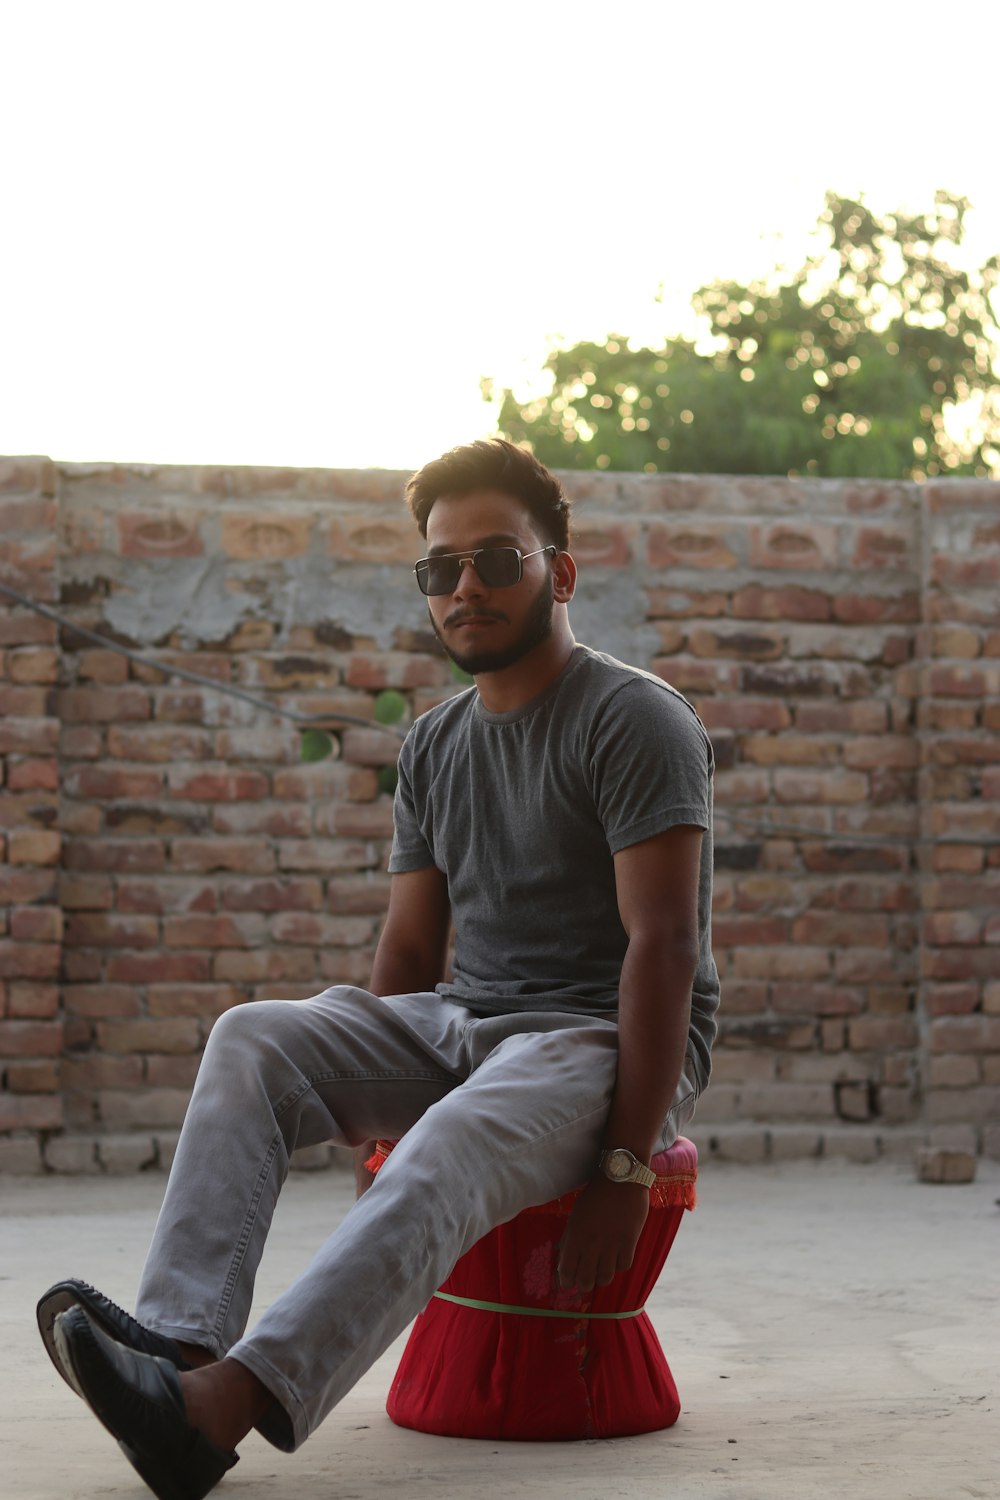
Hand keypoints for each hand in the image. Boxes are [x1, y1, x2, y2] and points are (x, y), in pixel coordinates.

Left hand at [556, 1175, 649, 1292]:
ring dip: (602, 1278)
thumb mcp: (575, 1216)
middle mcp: (591, 1244)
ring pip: (605, 1278)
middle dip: (583, 1285)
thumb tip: (563, 1260)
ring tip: (601, 1271)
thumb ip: (569, 1239)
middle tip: (585, 1281)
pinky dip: (619, 1265)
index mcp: (575, 1236)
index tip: (567, 1283)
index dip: (566, 1281)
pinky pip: (623, 1266)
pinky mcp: (629, 1242)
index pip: (566, 1271)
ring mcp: (611, 1244)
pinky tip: (617, 1258)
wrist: (621, 1178)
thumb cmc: (595, 1195)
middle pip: (586, 1281)